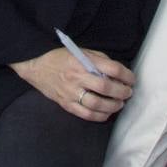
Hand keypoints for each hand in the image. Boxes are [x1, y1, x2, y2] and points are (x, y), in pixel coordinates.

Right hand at [10, 48, 133, 122]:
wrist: (34, 66)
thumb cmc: (59, 57)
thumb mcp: (79, 51)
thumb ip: (98, 60)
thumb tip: (118, 72)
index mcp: (81, 60)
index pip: (111, 68)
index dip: (127, 75)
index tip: (132, 79)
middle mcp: (76, 76)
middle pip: (106, 87)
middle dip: (122, 92)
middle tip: (127, 92)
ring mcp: (70, 92)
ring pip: (97, 104)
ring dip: (114, 106)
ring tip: (119, 103)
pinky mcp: (66, 103)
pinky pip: (87, 115)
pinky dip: (100, 116)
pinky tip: (106, 112)